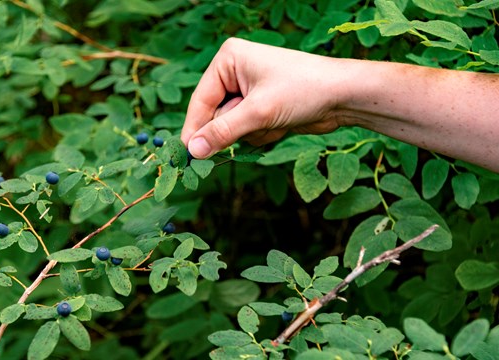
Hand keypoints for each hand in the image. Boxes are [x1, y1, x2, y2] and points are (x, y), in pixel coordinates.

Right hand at [181, 38, 350, 157]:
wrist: (344, 96)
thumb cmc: (303, 90)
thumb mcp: (259, 112)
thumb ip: (223, 132)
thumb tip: (193, 151)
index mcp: (228, 59)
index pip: (200, 100)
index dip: (195, 129)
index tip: (188, 155)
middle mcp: (234, 72)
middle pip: (215, 116)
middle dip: (234, 129)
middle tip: (250, 131)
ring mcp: (248, 90)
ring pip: (231, 127)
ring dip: (251, 133)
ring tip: (274, 121)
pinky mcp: (260, 106)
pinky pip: (247, 131)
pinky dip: (262, 134)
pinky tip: (282, 124)